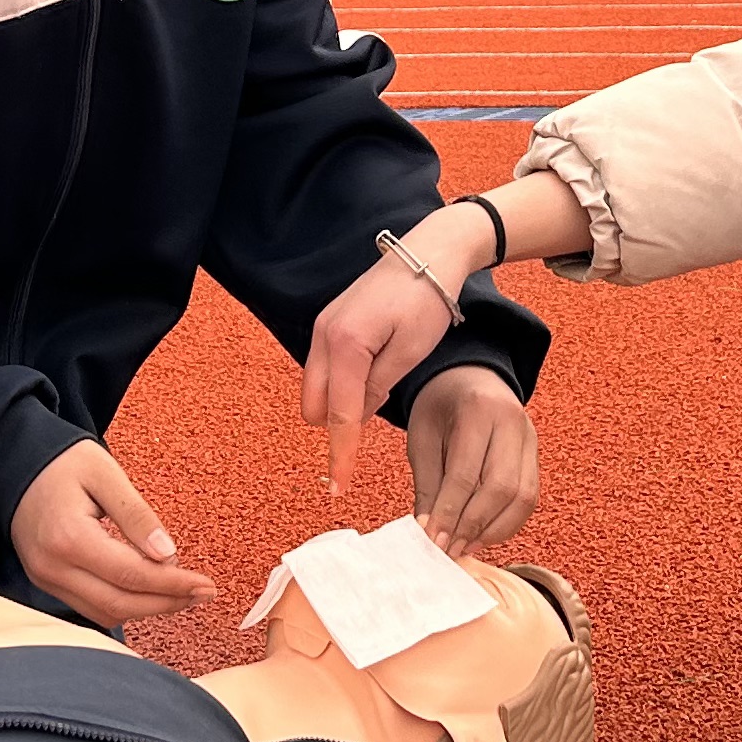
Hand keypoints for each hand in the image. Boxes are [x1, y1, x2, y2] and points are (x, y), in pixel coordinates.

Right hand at [9, 437, 216, 627]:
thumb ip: (136, 515)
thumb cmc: (61, 462)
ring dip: (146, 609)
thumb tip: (168, 555)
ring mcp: (45, 579)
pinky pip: (90, 607)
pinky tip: (149, 590)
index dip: (173, 585)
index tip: (206, 586)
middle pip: (119, 604)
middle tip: (203, 593)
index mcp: (69, 537)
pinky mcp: (46, 582)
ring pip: (104, 614)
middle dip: (166, 603)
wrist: (12, 461)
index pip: (131, 575)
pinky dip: (123, 605)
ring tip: (181, 593)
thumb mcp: (105, 473)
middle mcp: (52, 567)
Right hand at [299, 205, 494, 481]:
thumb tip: (353, 419)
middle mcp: (323, 336)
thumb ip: (378, 389)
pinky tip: (372, 373)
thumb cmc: (426, 300)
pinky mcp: (328, 324)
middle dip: (337, 425)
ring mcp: (321, 328)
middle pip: (314, 407)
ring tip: (384, 383)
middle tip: (379, 415)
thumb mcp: (410, 352)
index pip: (339, 416)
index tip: (338, 488)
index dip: (341, 455)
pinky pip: (323, 369)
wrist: (427, 253)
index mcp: (345, 345)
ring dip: (339, 403)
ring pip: (315, 389)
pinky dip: (341, 383)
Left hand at [401, 365, 538, 556]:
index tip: (433, 541)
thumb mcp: (422, 439)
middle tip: (449, 549)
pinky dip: (507, 523)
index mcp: (479, 410)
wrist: (468, 379)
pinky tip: (482, 535)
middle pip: (502, 487)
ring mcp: (530, 440)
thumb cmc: (439, 408)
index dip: (450, 512)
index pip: (467, 473)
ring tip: (465, 546)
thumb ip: (427, 485)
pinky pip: (529, 499)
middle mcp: (513, 423)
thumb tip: (429, 533)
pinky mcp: (536, 457)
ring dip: (493, 530)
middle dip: (474, 525)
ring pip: (523, 498)